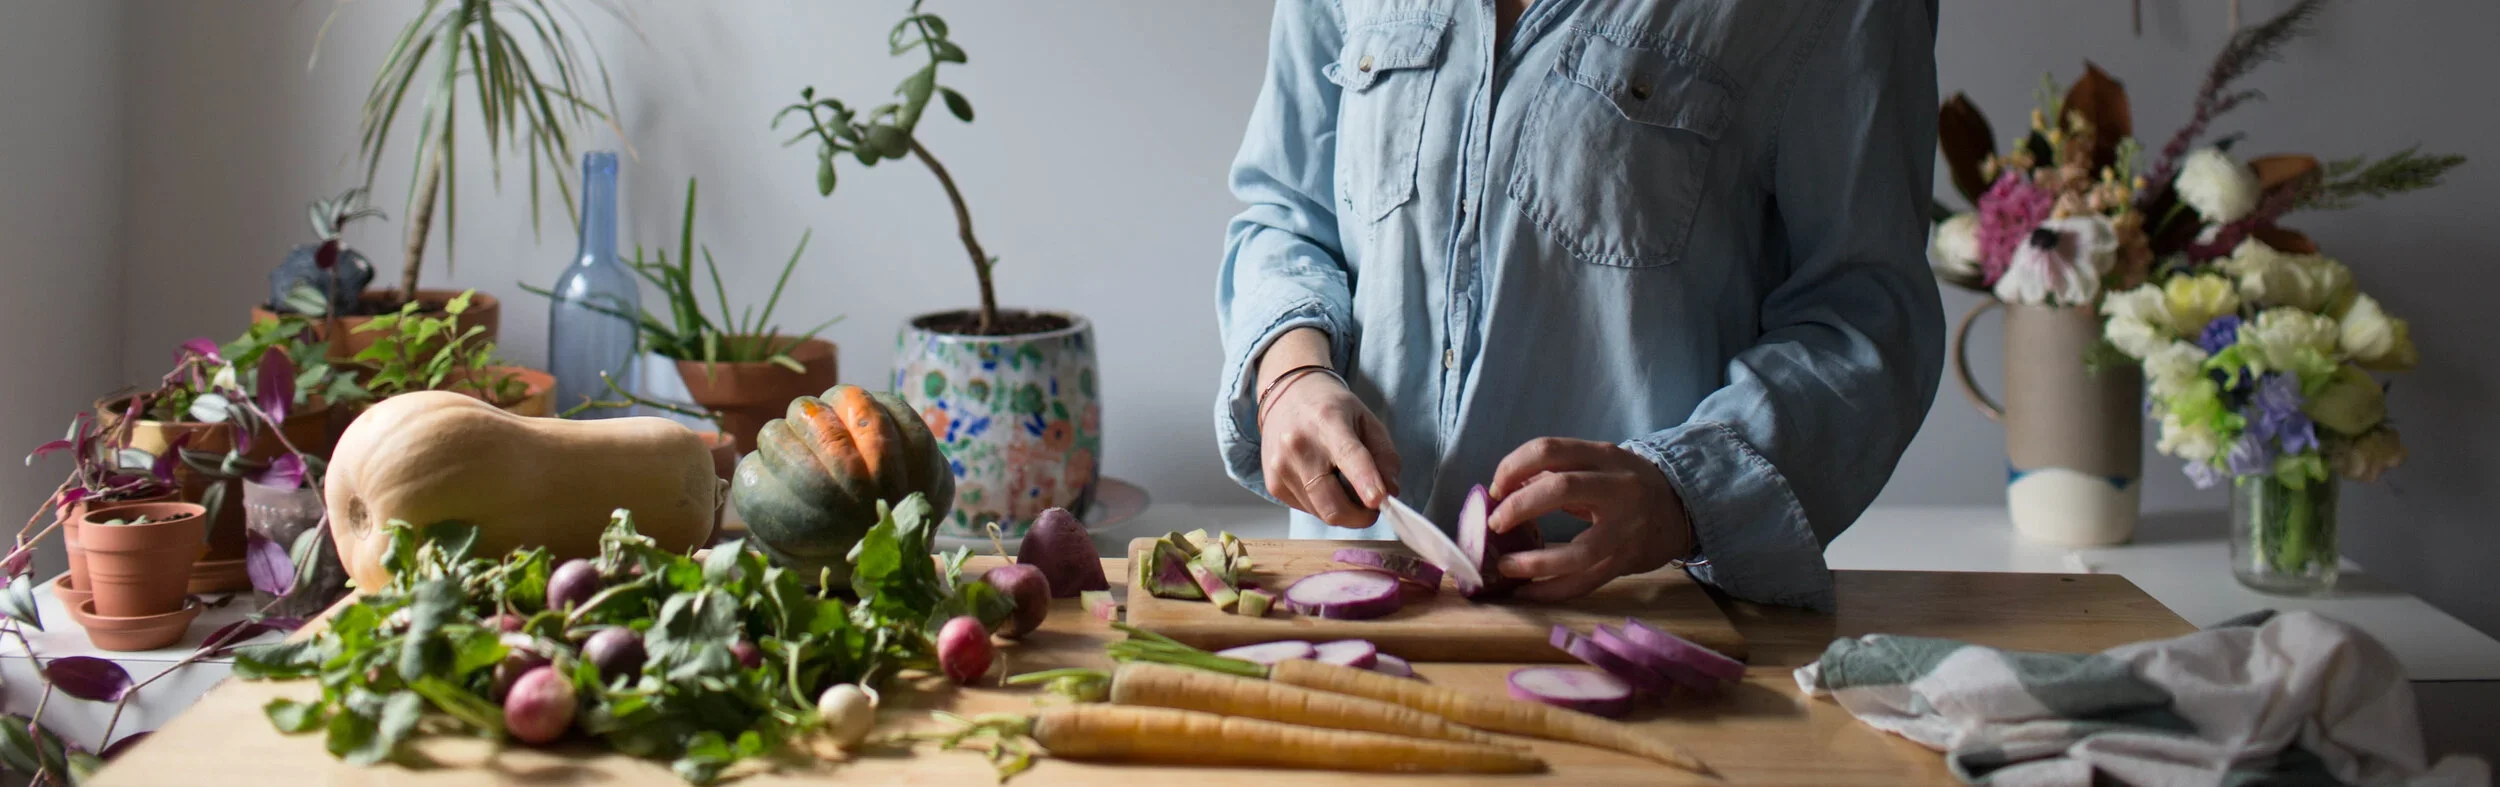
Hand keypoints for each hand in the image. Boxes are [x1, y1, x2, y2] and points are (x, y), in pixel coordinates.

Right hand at [1257, 363, 1398, 527]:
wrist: (1286, 397)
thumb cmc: (1331, 410)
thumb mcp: (1367, 420)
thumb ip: (1386, 455)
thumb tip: (1390, 492)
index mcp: (1328, 421)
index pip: (1348, 456)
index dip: (1365, 481)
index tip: (1379, 501)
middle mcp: (1299, 445)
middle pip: (1332, 502)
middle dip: (1360, 517)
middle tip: (1373, 509)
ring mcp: (1281, 467)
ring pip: (1322, 512)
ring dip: (1343, 510)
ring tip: (1346, 487)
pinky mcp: (1273, 484)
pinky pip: (1308, 509)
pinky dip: (1323, 505)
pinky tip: (1323, 482)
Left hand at [1486, 437, 1693, 601]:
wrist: (1681, 510)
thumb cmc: (1628, 486)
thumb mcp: (1599, 465)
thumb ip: (1557, 472)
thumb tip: (1506, 487)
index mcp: (1606, 458)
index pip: (1550, 450)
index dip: (1513, 467)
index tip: (1495, 488)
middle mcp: (1619, 490)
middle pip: (1560, 489)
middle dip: (1518, 507)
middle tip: (1494, 523)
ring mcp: (1624, 531)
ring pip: (1576, 553)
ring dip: (1532, 562)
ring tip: (1505, 566)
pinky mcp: (1624, 563)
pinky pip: (1584, 584)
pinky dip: (1550, 591)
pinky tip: (1525, 592)